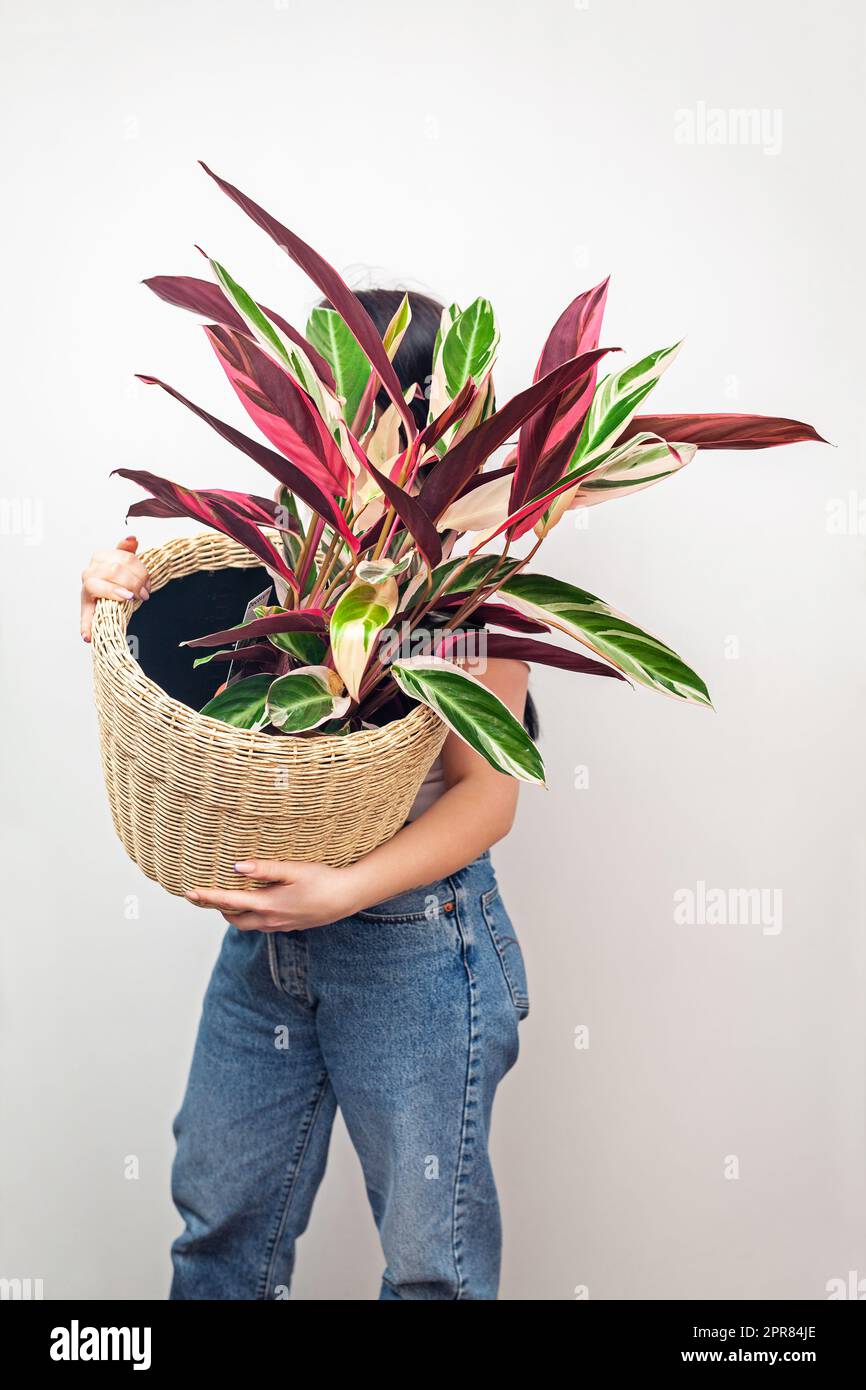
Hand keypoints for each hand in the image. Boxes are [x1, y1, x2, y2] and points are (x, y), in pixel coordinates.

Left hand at [81, 536, 151, 640]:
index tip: (127, 598)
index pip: (95, 584)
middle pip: (113, 571)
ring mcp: (105, 556)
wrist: (105, 585)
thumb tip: (87, 637)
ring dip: (140, 575)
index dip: (111, 591)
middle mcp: (94, 567)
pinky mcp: (117, 550)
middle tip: (143, 596)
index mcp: (87, 583)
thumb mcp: (96, 612)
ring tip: (146, 587)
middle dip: (132, 584)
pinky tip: (133, 541)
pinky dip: (129, 543)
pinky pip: (124, 545)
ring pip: (125, 559)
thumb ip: (91, 623)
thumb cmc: (100, 600)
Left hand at [184, 859, 361, 931]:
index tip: (189, 892)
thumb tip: (236, 867)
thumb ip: (264, 869)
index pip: (229, 902)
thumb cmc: (323, 880)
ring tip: (227, 897)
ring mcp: (279, 925)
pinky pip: (261, 924)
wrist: (346, 898)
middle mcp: (270, 919)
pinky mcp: (288, 926)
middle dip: (217, 908)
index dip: (207, 897)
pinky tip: (255, 903)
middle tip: (205, 894)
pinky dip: (250, 915)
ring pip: (247, 924)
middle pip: (233, 918)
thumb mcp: (294, 870)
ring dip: (233, 913)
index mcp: (268, 904)